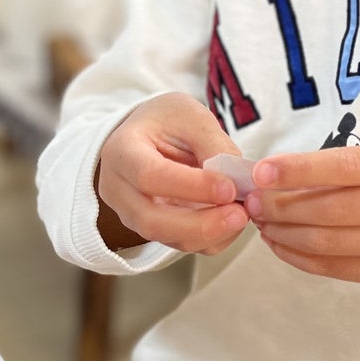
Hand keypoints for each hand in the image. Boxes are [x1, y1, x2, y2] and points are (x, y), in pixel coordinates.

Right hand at [95, 93, 250, 255]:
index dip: (191, 187)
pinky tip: (231, 222)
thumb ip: (214, 146)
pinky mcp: (152, 228)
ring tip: (241, 216)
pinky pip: (181, 243)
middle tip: (239, 214)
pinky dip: (211, 239)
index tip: (229, 188)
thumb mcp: (191, 116)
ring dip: (209, 234)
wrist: (148, 133)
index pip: (150, 176)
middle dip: (200, 224)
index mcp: (122, 151)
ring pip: (167, 238)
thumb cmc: (167, 121)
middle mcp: (119, 189)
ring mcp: (131, 214)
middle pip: (151, 221)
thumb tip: (238, 182)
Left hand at [246, 142, 359, 311]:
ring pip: (330, 241)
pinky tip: (279, 245)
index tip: (261, 172)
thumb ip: (352, 170)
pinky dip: (300, 257)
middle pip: (334, 208)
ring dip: (286, 233)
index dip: (300, 171)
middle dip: (283, 206)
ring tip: (261, 223)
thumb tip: (281, 177)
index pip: (347, 166)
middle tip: (251, 202)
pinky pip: (335, 267)